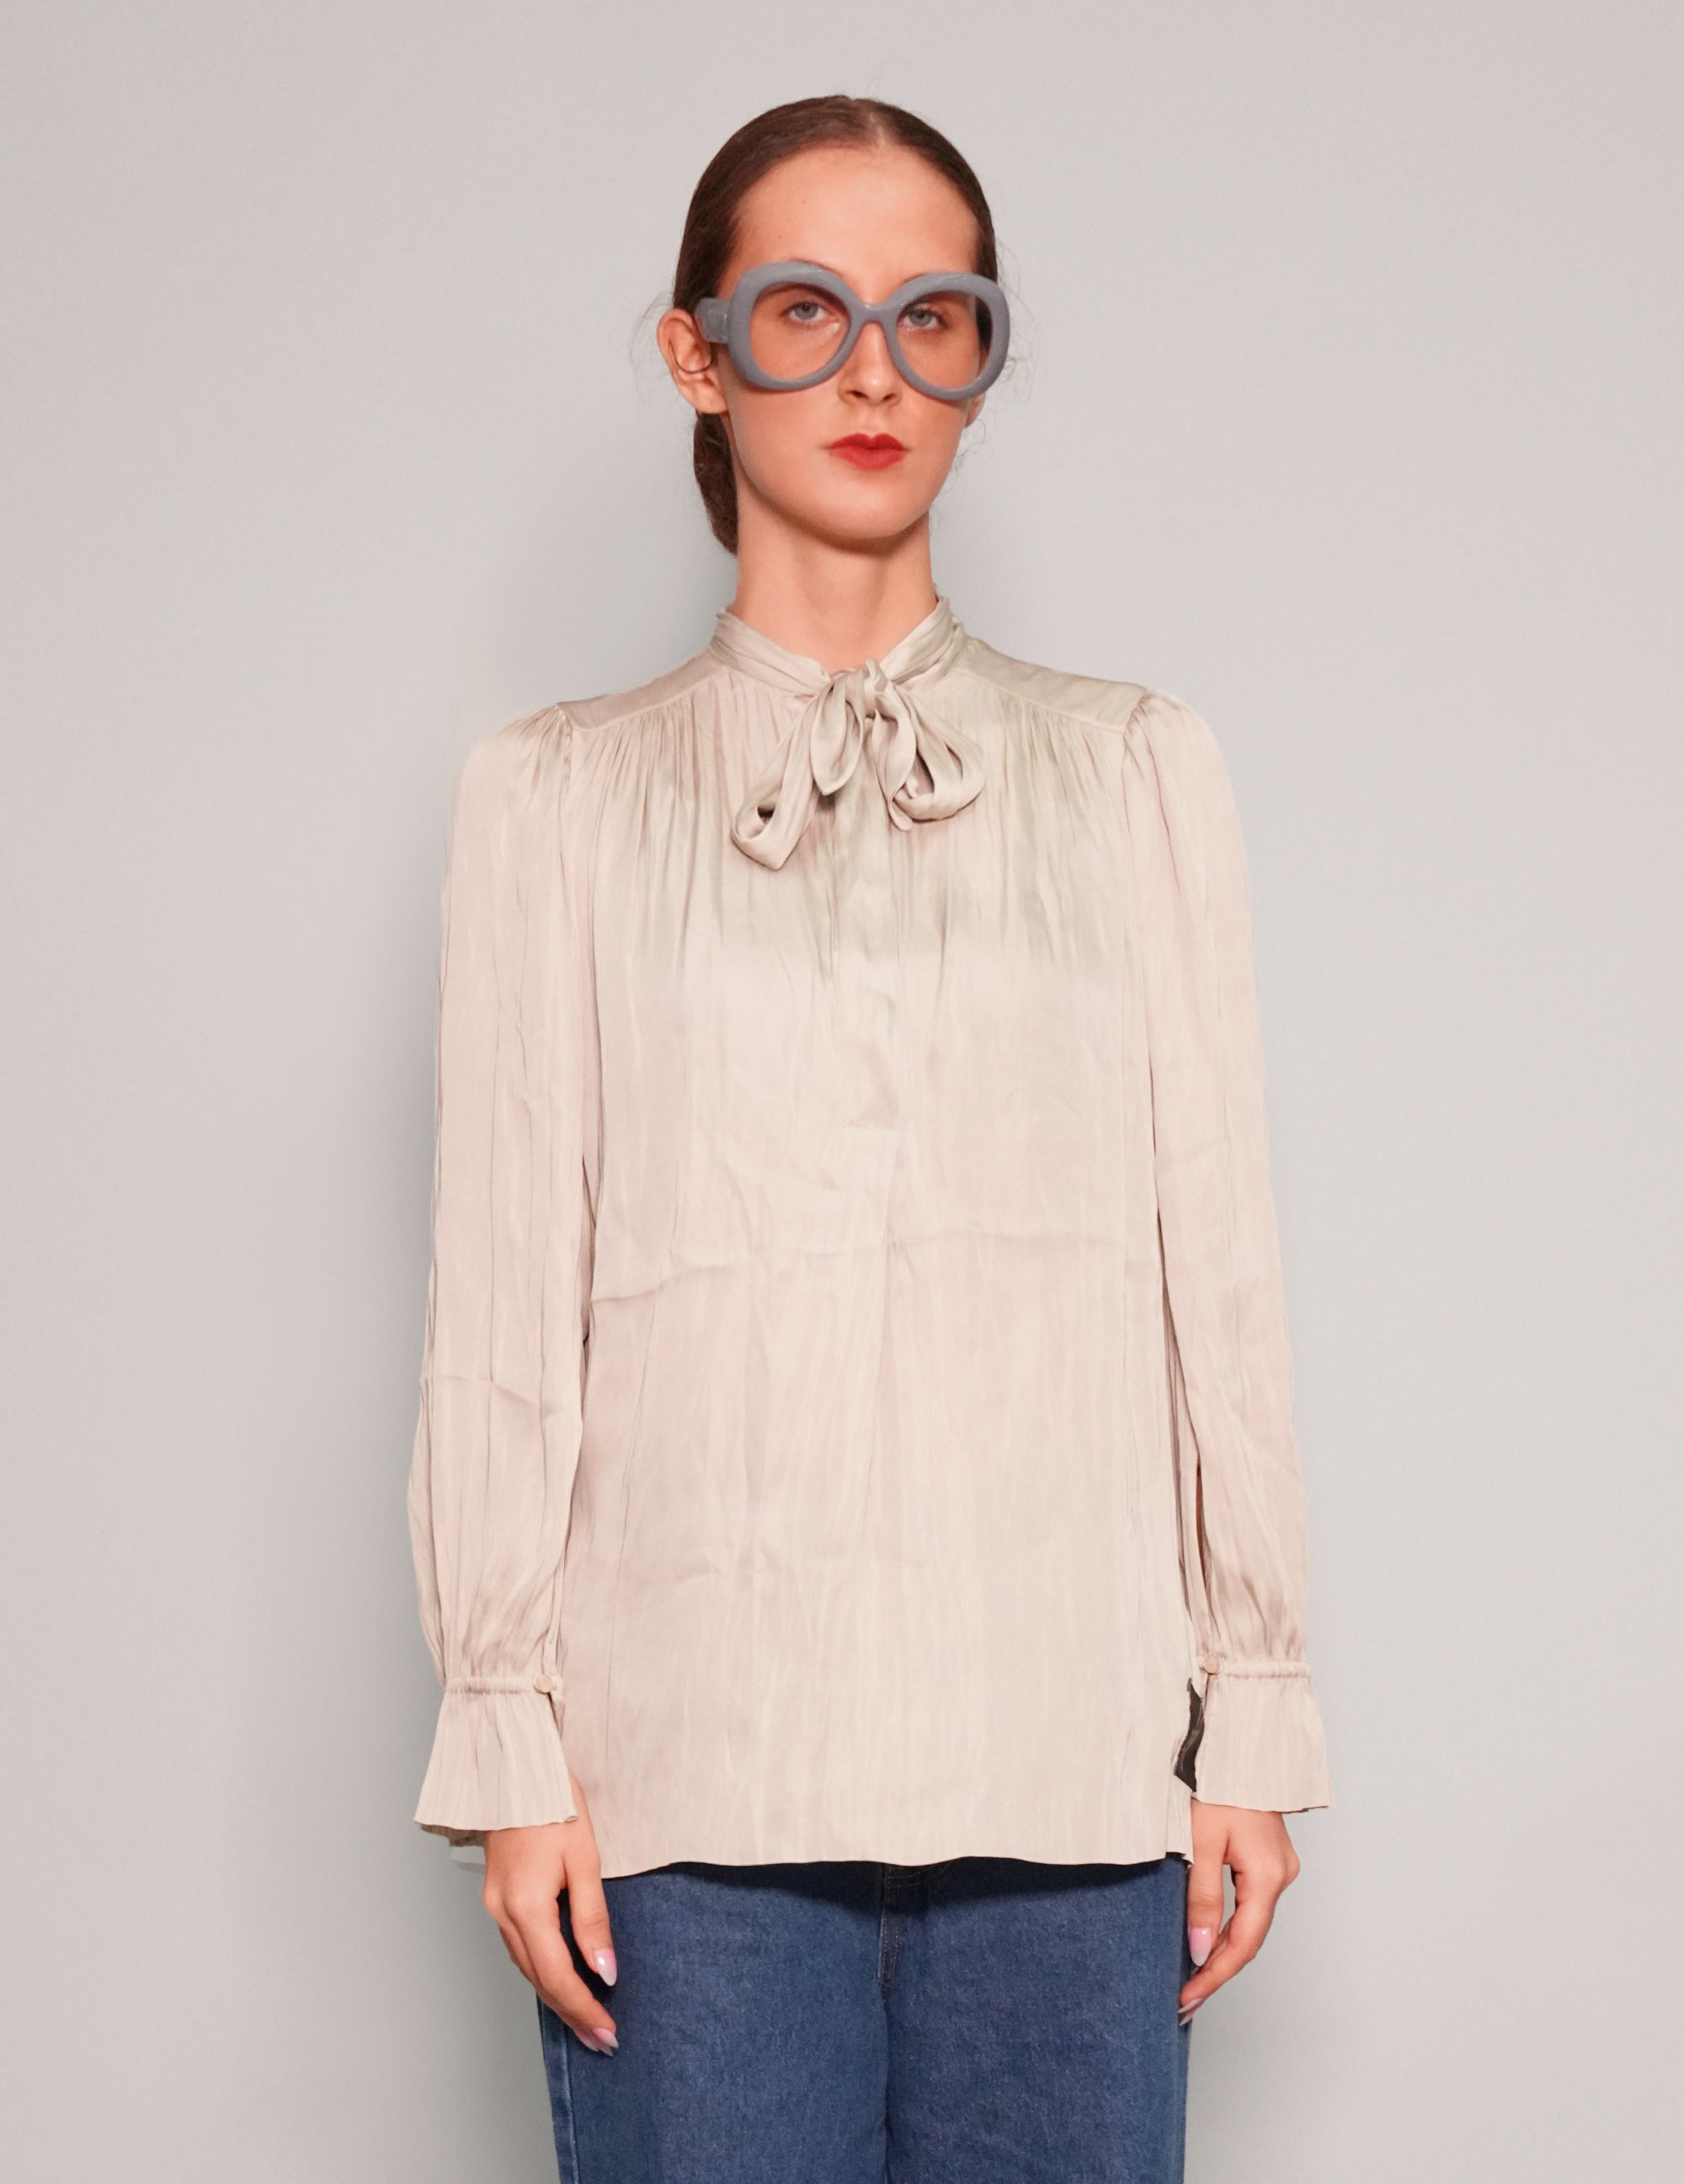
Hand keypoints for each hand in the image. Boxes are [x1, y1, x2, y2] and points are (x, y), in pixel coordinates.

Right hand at [482, 1773, 619, 2054]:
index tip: (607, 2033)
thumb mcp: (584, 1858)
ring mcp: (494, 1904)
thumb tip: (604, 1971)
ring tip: (586, 2016)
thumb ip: (592, 1918)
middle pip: (537, 1978)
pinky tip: (559, 1974)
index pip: (556, 1975)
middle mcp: (503, 1911)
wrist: (516, 1767)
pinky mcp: (495, 1894)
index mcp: (526, 1904)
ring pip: (525, 1964)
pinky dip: (540, 1966)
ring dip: (555, 1993)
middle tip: (601, 2039)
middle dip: (570, 2012)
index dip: (582, 2009)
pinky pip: (518, 1944)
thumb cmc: (554, 1802)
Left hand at [1178, 1799, 1299, 2025]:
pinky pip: (1250, 1903)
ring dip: (1221, 1949)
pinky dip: (1228, 1925)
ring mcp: (1278, 1866)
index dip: (1214, 1976)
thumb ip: (1201, 1899)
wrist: (1234, 1747)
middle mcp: (1280, 1875)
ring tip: (1191, 1978)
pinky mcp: (1268, 1857)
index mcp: (1268, 1875)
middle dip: (1216, 1969)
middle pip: (1248, 1937)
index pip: (1241, 1944)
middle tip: (1184, 1998)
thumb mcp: (1200, 1843)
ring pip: (1250, 1922)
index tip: (1187, 1999)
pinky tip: (1208, 1939)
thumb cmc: (1215, 1784)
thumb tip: (1199, 1950)